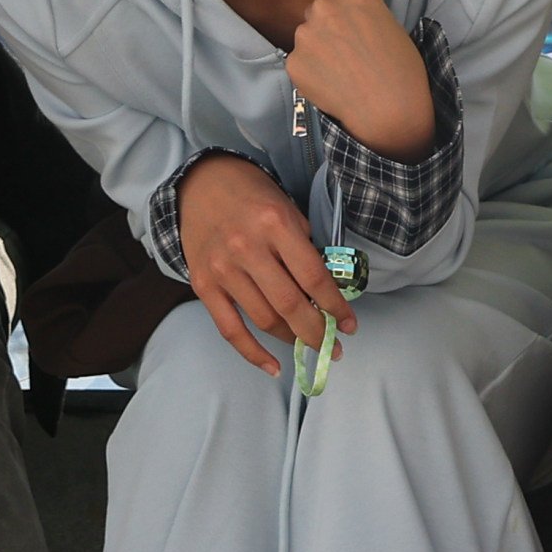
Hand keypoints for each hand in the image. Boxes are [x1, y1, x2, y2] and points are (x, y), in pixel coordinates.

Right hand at [180, 153, 352, 380]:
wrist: (201, 185)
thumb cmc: (253, 196)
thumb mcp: (288, 208)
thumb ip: (306, 247)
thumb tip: (328, 290)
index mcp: (275, 224)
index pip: (313, 276)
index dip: (335, 305)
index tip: (350, 324)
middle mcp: (247, 249)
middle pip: (289, 304)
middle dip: (317, 332)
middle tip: (335, 348)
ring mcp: (222, 270)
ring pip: (264, 319)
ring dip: (292, 340)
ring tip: (311, 348)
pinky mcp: (203, 286)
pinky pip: (230, 330)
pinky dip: (253, 353)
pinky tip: (274, 367)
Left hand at [285, 0, 434, 158]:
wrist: (390, 110)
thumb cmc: (401, 67)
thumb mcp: (391, 23)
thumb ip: (364, 12)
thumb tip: (349, 18)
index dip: (347, 10)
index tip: (356, 26)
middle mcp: (324, 5)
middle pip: (319, 10)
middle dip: (328, 26)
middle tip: (347, 50)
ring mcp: (305, 34)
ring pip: (307, 37)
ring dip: (317, 49)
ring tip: (340, 71)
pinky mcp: (293, 62)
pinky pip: (300, 63)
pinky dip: (311, 73)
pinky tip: (331, 85)